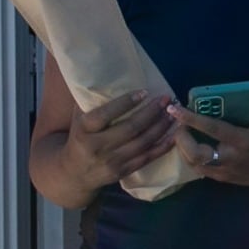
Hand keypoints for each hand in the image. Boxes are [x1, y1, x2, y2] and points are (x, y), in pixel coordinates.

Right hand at [63, 89, 180, 191]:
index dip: (126, 103)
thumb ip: (90, 101)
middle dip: (151, 113)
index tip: (144, 92)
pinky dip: (163, 146)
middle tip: (166, 99)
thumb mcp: (78, 119)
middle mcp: (97, 147)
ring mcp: (111, 162)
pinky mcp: (122, 172)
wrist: (74, 174)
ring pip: (142, 143)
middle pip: (130, 129)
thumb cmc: (79, 138)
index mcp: (83, 130)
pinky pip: (147, 158)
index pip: (106, 114)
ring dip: (161, 127)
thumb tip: (105, 74)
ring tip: (172, 113)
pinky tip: (174, 135)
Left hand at [172, 72, 248, 189]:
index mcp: (243, 141)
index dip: (192, 119)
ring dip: (182, 147)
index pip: (213, 129)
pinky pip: (199, 170)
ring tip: (182, 132)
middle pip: (196, 153)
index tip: (175, 109)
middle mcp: (231, 158)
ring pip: (193, 164)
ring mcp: (225, 172)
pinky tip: (190, 145)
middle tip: (179, 123)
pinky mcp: (223, 179)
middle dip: (182, 138)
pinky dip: (190, 157)